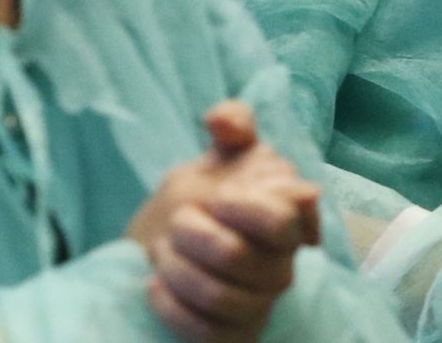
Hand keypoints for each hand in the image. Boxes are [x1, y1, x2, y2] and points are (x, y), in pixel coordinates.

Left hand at [129, 101, 320, 342]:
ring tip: (163, 252)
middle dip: (190, 233)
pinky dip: (169, 305)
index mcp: (286, 218)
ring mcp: (260, 306)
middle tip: (175, 222)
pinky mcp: (235, 337)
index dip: (243, 208)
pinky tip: (155, 285)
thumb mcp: (219, 151)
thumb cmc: (205, 193)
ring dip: (176, 268)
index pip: (281, 220)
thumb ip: (233, 123)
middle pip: (236, 257)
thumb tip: (223, 121)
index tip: (216, 196)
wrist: (170, 242)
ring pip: (218, 296)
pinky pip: (204, 333)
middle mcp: (281, 266)